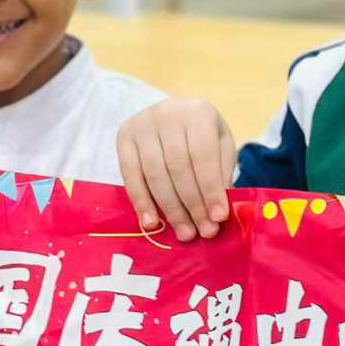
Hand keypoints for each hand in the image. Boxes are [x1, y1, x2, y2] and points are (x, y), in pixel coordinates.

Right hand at [117, 97, 235, 241]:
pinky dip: (141, 202)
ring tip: (184, 232)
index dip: (210, 189)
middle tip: (203, 231)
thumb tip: (217, 213)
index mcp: (198, 112)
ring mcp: (142, 125)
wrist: (172, 115)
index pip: (203, 155)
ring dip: (170, 209)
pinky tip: (152, 223)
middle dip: (192, 204)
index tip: (219, 217)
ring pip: (155, 174)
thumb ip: (221, 174)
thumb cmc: (201, 136)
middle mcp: (167, 114)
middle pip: (178, 167)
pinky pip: (130, 175)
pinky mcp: (124, 137)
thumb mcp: (220, 147)